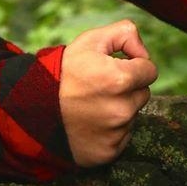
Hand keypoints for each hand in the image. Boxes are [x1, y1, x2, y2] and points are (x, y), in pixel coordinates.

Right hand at [58, 19, 157, 167]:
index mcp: (120, 79)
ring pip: (132, 115)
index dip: (135, 65)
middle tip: (103, 85)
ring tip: (94, 103)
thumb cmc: (66, 71)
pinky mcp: (109, 152)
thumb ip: (125, 33)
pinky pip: (122, 136)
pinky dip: (112, 128)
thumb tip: (144, 53)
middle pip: (143, 94)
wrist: (36, 106)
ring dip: (120, 107)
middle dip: (129, 87)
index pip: (150, 71)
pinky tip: (92, 120)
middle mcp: (121, 110)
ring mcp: (115, 133)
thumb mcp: (92, 40)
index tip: (119, 66)